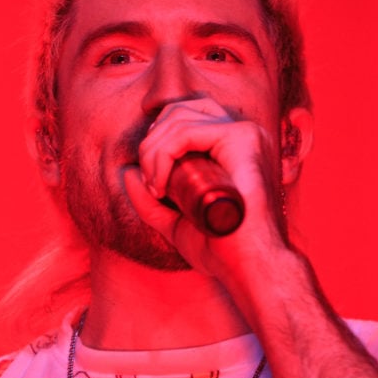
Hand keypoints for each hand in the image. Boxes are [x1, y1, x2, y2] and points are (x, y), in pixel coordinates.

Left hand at [124, 99, 285, 274]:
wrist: (250, 267)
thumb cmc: (222, 249)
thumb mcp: (177, 223)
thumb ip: (150, 203)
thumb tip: (128, 173)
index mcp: (233, 147)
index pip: (185, 117)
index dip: (158, 140)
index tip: (152, 181)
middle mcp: (242, 134)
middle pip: (179, 110)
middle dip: (151, 143)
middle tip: (151, 185)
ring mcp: (246, 134)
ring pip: (179, 118)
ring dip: (153, 152)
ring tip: (156, 190)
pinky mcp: (243, 140)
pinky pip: (187, 131)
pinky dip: (163, 155)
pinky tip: (161, 184)